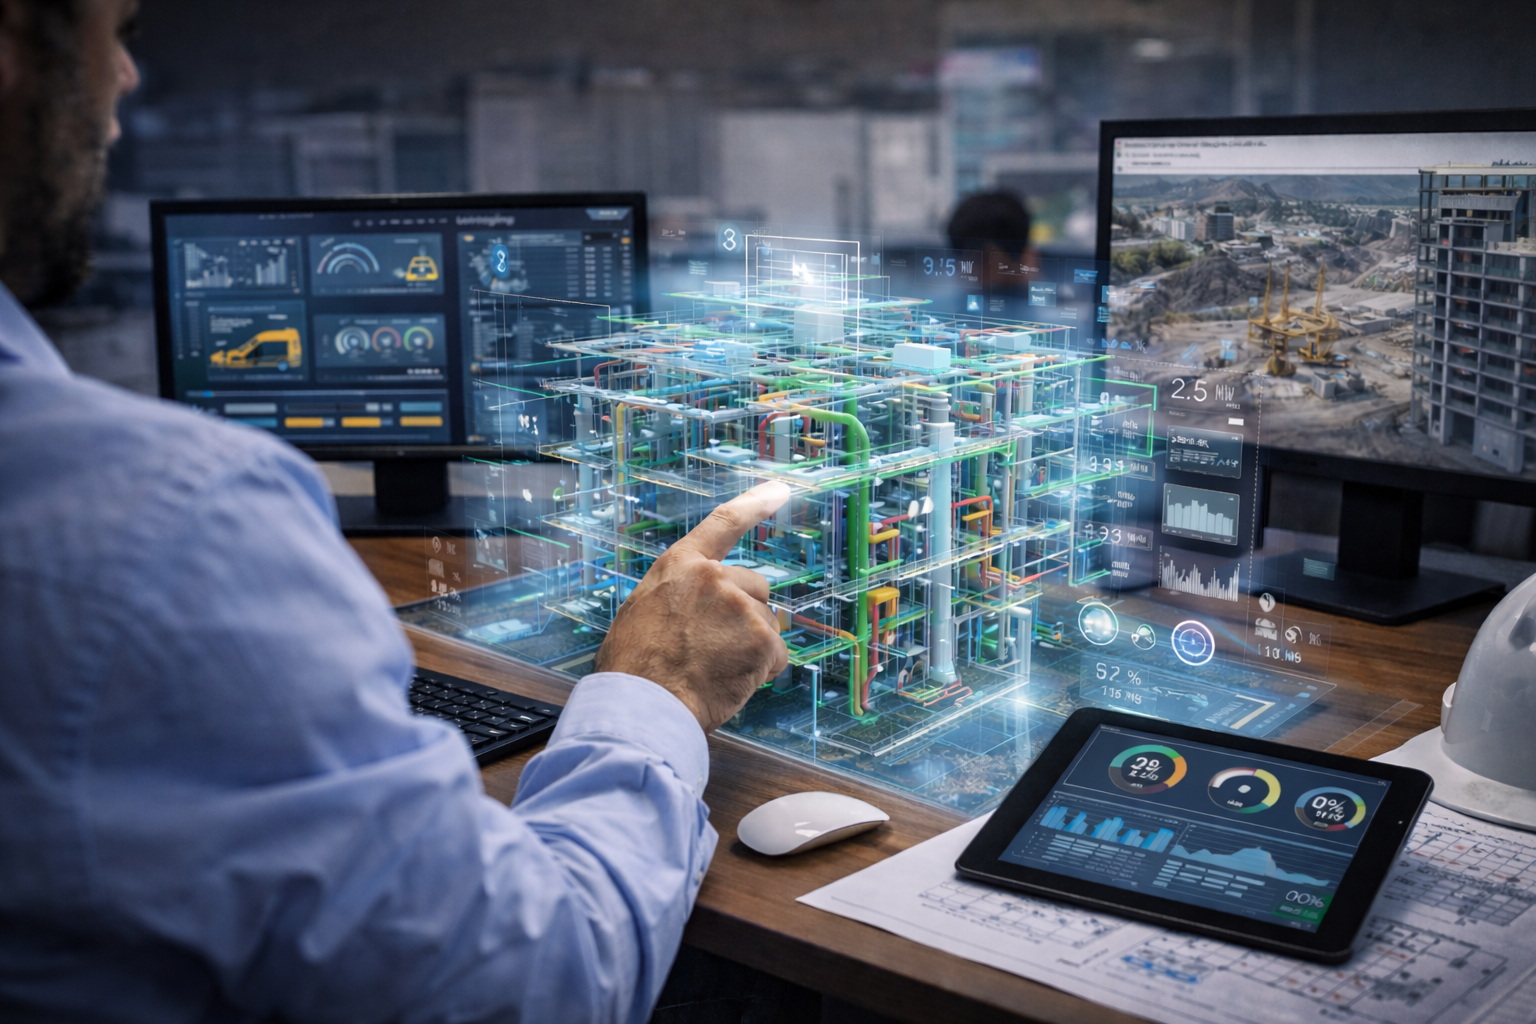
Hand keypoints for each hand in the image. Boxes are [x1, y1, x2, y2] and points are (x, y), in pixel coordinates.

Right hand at [594, 481, 791, 731]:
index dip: (755, 504)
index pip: (724, 523)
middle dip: (746, 616)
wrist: (642, 703)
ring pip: (767, 625)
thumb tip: (697, 610)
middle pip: (757, 588)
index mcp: (681, 565)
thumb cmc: (633, 667)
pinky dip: (761, 672)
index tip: (780, 490)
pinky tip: (731, 682)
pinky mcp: (760, 640)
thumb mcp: (645, 610)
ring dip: (752, 648)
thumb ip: (681, 597)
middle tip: (715, 648)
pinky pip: (776, 657)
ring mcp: (740, 607)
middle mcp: (714, 577)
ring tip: (715, 669)